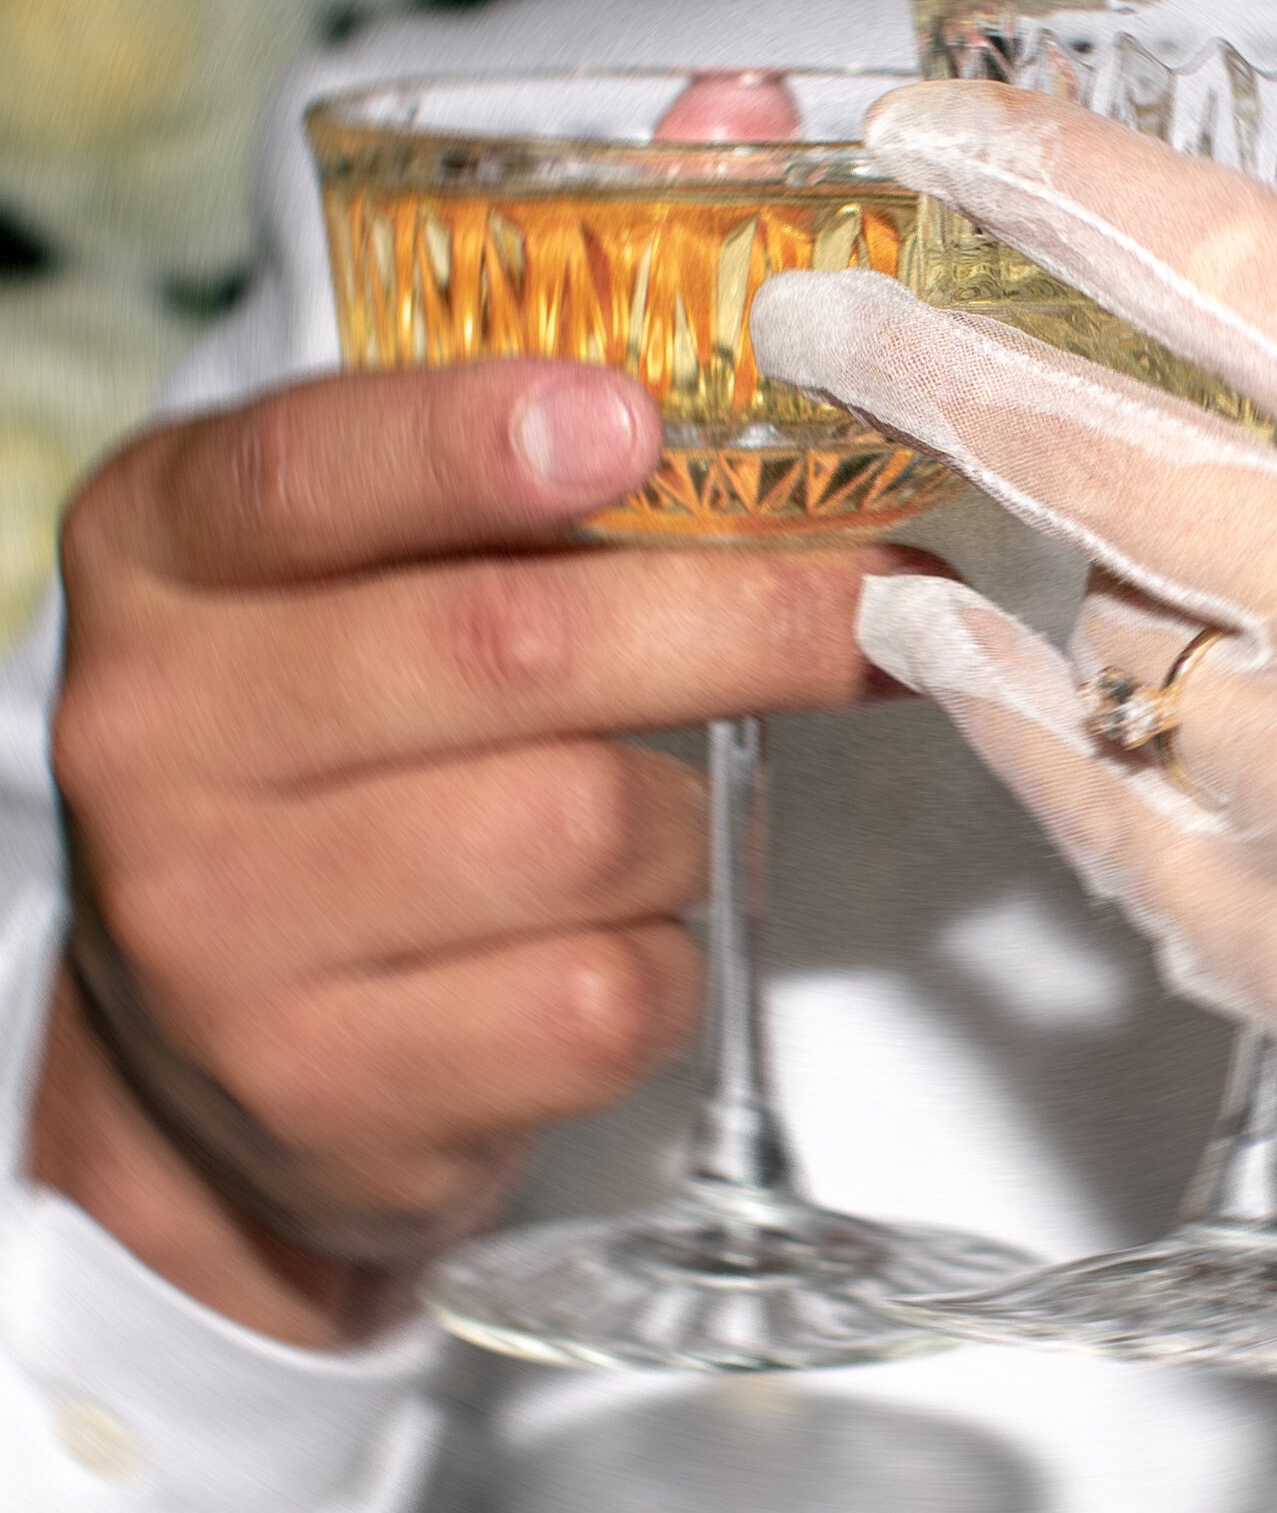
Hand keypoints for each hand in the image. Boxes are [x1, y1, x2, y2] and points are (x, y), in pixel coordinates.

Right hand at [37, 360, 915, 1344]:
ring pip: (582, 827)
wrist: (206, 1054)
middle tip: (887, 600)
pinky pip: (599, 995)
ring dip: (683, 820)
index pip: (308, 473)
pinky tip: (605, 944)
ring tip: (644, 823)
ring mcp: (219, 929)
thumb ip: (492, 505)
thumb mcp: (342, 581)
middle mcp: (152, 734)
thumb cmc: (331, 753)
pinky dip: (659, 964)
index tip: (635, 423)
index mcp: (159, 555)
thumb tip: (768, 462)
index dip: (475, 441)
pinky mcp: (322, 1088)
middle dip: (743, 615)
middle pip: (508, 646)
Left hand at [755, 80, 1276, 1243]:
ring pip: (1086, 617)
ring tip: (1030, 546)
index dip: (1056, 176)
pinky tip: (934, 638)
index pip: (1237, 268)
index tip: (946, 129)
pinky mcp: (1273, 944)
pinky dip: (989, 699)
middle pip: (1087, 433)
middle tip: (820, 308)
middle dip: (917, 352)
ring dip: (1052, 572)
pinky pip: (1073, 789)